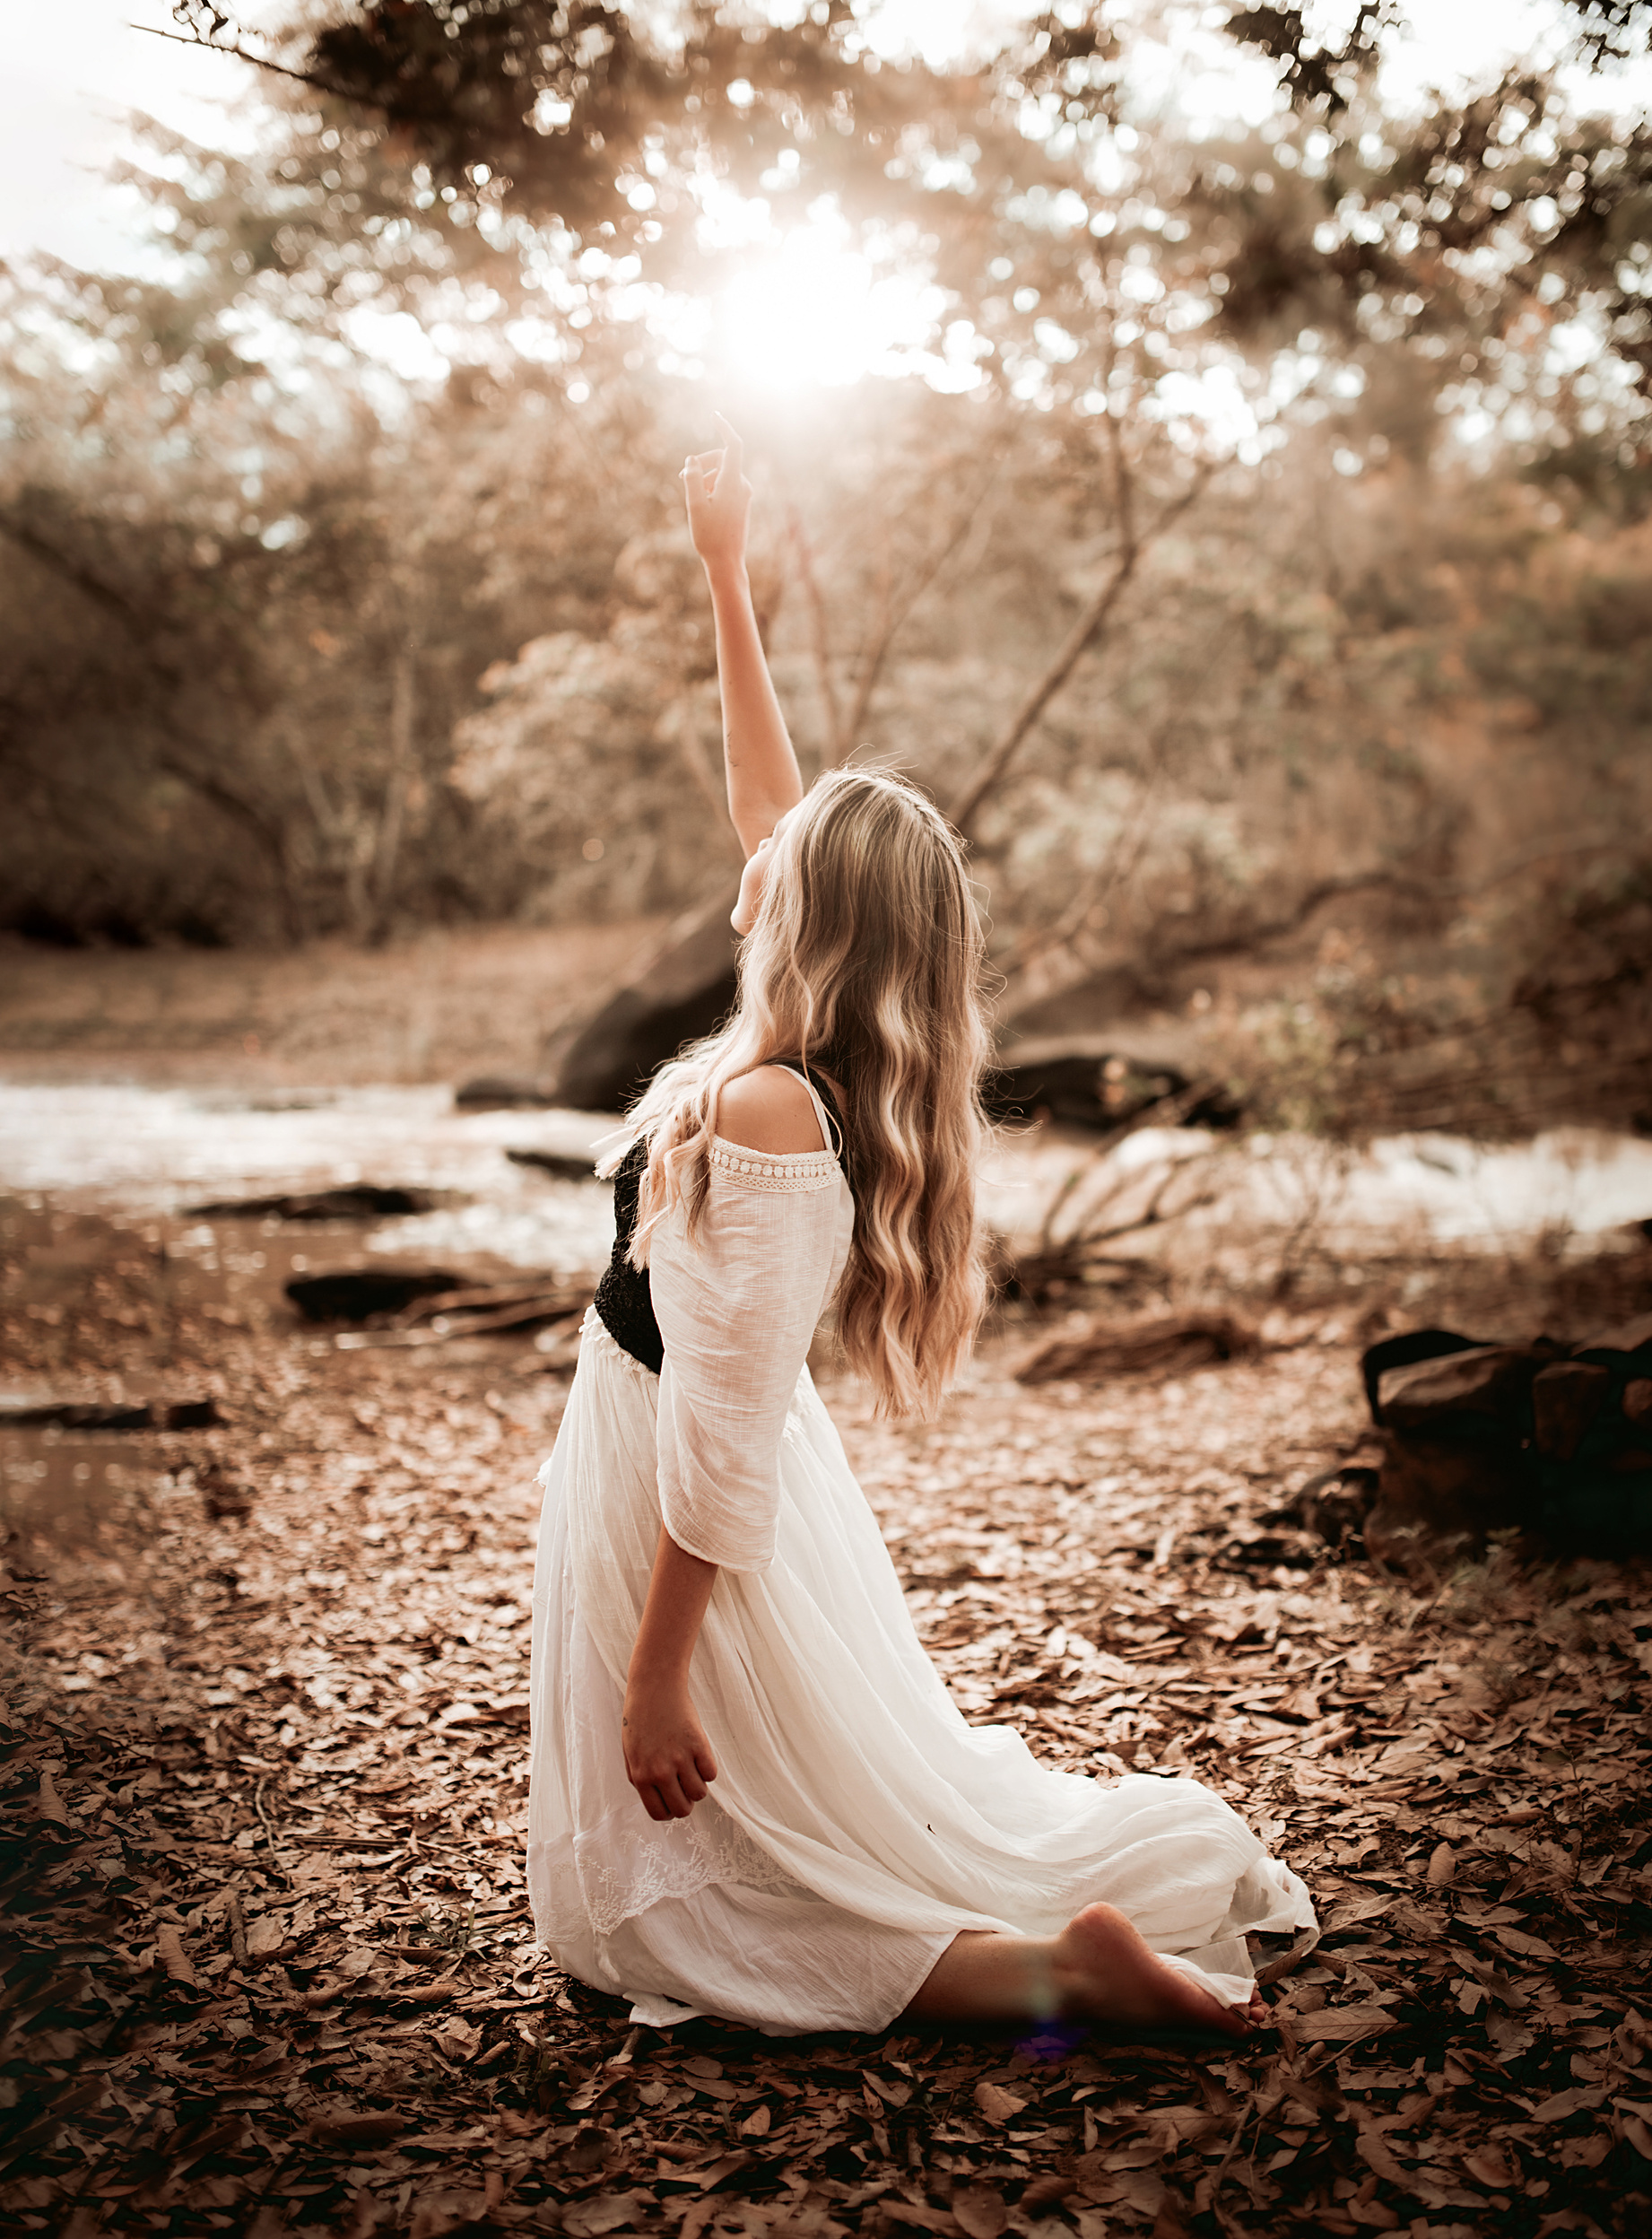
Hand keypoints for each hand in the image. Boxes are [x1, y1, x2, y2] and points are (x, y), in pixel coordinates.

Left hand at [622, 1678, 718, 1821]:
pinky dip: (708, 1769)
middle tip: (685, 1787)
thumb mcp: (630, 1753)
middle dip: (686, 1803)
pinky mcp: (698, 1744)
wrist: (654, 1687)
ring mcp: (680, 1758)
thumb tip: (657, 1800)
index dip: (669, 1811)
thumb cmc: (640, 1719)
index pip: (660, 1813)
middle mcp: (660, 1771)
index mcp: (641, 1776)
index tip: (673, 1801)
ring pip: (699, 1794)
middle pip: (682, 1809)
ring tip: (692, 1769)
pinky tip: (699, 1756)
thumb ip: (640, 1779)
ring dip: (698, 1786)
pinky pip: (711, 1774)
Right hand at [682, 413, 750, 574]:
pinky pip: (725, 485)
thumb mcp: (695, 505)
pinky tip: (701, 506)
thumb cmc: (710, 536)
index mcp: (733, 482)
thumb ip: (693, 478)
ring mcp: (743, 495)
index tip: (714, 416)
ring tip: (692, 498)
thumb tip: (692, 459)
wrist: (727, 562)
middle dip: (702, 462)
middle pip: (722, 459)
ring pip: (722, 473)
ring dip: (705, 478)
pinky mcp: (741, 504)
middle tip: (682, 476)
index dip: (724, 427)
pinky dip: (711, 487)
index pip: (733, 445)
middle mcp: (742, 485)